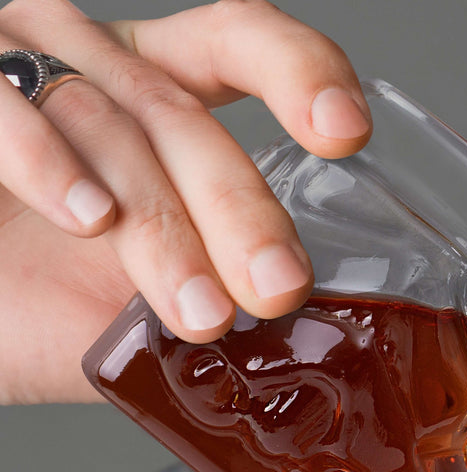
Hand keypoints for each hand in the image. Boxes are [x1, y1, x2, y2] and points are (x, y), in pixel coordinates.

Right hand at [0, 0, 370, 403]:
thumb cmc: (29, 292)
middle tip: (277, 287)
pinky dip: (50, 167)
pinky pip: (5, 112)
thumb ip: (195, 298)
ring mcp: (22, 73)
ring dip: (164, 230)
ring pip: (114, 131)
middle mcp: (95, 71)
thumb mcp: (130, 298)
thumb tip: (287, 342)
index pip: (236, 47)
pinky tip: (91, 219)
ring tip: (201, 311)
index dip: (299, 72)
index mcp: (150, 98)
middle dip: (240, 211)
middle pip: (184, 119)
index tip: (347, 134)